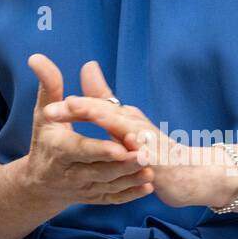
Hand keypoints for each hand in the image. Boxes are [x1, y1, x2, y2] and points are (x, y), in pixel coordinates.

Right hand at [19, 55, 152, 208]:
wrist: (40, 182)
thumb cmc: (44, 139)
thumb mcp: (44, 112)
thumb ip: (48, 85)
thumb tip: (36, 57)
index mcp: (58, 150)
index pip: (80, 150)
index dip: (100, 149)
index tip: (120, 146)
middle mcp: (69, 173)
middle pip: (99, 170)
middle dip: (123, 165)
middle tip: (147, 155)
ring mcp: (82, 188)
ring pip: (109, 185)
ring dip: (130, 178)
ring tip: (151, 168)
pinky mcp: (93, 198)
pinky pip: (113, 198)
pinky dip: (130, 194)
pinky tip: (147, 185)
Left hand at [39, 60, 234, 209]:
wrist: (189, 172)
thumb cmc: (151, 146)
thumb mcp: (124, 122)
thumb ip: (103, 98)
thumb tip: (87, 66)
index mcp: (123, 116)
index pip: (96, 107)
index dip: (72, 107)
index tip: (48, 108)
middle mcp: (136, 125)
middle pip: (108, 114)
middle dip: (81, 111)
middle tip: (52, 111)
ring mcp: (149, 143)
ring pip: (127, 134)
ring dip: (106, 128)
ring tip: (85, 125)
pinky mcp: (160, 162)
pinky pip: (147, 159)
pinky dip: (137, 157)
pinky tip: (125, 156)